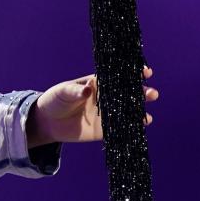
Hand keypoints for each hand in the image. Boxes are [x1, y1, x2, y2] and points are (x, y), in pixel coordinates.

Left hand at [27, 65, 157, 147]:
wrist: (47, 122)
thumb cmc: (55, 100)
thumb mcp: (63, 92)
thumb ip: (75, 91)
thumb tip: (87, 90)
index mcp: (97, 83)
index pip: (118, 76)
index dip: (133, 73)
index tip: (146, 71)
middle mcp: (105, 97)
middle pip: (127, 93)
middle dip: (141, 92)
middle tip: (152, 94)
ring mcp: (106, 113)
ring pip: (127, 110)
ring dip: (139, 111)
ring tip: (148, 114)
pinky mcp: (103, 128)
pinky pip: (120, 127)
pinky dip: (132, 126)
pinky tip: (143, 124)